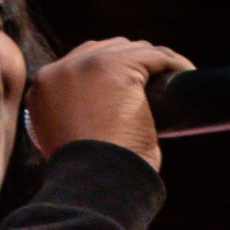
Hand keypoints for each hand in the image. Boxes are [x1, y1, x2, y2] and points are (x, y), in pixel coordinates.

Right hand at [26, 33, 200, 167]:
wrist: (93, 180)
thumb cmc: (87, 173)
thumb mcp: (66, 142)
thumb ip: (72, 123)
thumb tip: (99, 123)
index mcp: (43, 86)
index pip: (80, 63)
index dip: (107, 70)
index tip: (130, 86)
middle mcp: (61, 69)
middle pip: (104, 49)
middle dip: (131, 61)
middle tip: (155, 82)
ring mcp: (88, 64)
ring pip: (130, 49)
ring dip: (154, 60)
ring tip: (173, 78)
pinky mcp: (118, 67)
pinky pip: (154, 56)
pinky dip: (173, 63)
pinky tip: (186, 72)